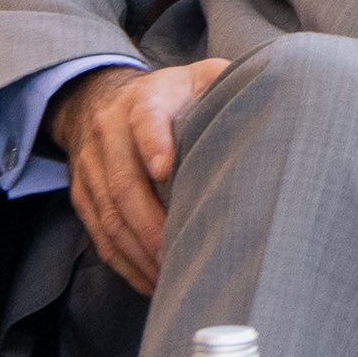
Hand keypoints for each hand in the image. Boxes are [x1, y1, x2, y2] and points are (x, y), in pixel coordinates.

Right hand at [52, 59, 227, 295]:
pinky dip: (123, 261)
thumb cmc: (176, 93)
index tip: (166, 171)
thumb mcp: (203, 76)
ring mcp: (91, 165)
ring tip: (169, 275)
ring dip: (137, 249)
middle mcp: (109, 131)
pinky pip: (98, 233)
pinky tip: (149, 281)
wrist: (105, 97)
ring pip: (108, 215)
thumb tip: (275, 100)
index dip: (153, 143)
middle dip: (150, 222)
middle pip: (123, 181)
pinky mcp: (82, 192)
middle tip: (178, 251)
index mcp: (145, 99)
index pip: (145, 118)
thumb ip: (228, 85)